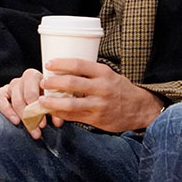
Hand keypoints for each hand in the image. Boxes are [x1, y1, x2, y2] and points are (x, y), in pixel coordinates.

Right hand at [0, 68, 51, 138]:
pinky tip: (11, 119)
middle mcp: (19, 81)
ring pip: (2, 97)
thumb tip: (58, 122)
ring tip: (19, 124)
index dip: (36, 108)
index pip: (31, 91)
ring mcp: (7, 87)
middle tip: (35, 131)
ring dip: (11, 114)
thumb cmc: (47, 100)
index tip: (42, 124)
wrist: (38, 100)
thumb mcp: (53, 104)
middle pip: (18, 98)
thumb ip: (56, 112)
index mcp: (33, 77)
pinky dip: (0, 108)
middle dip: (27, 116)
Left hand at [37, 59, 163, 132]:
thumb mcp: (108, 74)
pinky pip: (74, 116)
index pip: (78, 64)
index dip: (60, 63)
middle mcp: (101, 87)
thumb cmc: (119, 88)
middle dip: (53, 82)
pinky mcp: (96, 119)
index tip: (48, 64)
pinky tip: (52, 111)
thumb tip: (63, 70)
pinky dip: (60, 114)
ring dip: (53, 102)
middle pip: (71, 83)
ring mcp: (99, 104)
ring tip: (42, 100)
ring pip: (70, 103)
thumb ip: (89, 73)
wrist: (139, 108)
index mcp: (103, 72)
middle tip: (43, 82)